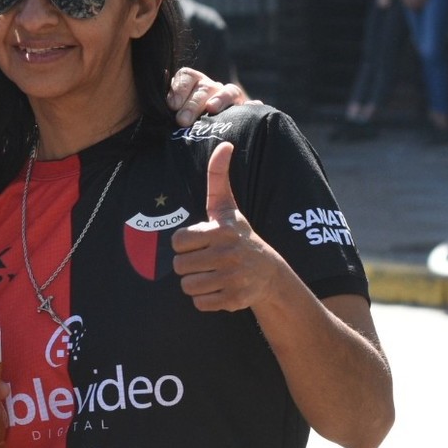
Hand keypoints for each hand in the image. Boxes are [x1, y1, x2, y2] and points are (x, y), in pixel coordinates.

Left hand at [167, 68, 247, 126]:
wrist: (205, 146)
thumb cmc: (180, 127)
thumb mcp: (169, 116)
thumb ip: (165, 109)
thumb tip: (161, 103)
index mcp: (191, 84)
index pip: (187, 76)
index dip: (179, 88)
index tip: (171, 105)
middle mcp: (211, 89)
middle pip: (204, 88)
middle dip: (192, 104)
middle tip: (182, 120)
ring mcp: (230, 99)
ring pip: (228, 91)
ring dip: (220, 99)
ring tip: (211, 109)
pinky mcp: (246, 112)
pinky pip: (252, 106)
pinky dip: (252, 106)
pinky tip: (250, 108)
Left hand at [171, 142, 282, 311]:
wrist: (269, 273)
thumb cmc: (239, 235)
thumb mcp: (227, 207)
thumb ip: (218, 177)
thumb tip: (225, 144)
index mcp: (221, 231)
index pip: (177, 241)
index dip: (184, 243)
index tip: (200, 242)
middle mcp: (228, 254)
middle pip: (179, 266)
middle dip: (188, 265)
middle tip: (206, 260)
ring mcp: (233, 278)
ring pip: (187, 287)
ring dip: (195, 283)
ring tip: (212, 274)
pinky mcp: (235, 300)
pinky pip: (200, 304)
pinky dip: (206, 299)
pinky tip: (220, 288)